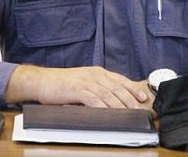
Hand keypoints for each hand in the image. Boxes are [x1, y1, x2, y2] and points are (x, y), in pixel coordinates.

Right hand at [5, 65, 151, 109]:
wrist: (43, 81)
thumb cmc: (64, 84)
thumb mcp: (84, 82)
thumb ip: (98, 88)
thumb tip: (113, 101)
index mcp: (98, 72)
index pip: (120, 80)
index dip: (133, 89)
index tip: (143, 98)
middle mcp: (95, 74)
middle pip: (117, 87)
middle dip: (130, 99)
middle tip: (139, 110)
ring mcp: (86, 81)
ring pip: (108, 93)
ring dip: (119, 105)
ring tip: (128, 114)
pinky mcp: (77, 89)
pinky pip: (93, 99)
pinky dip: (102, 107)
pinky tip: (108, 114)